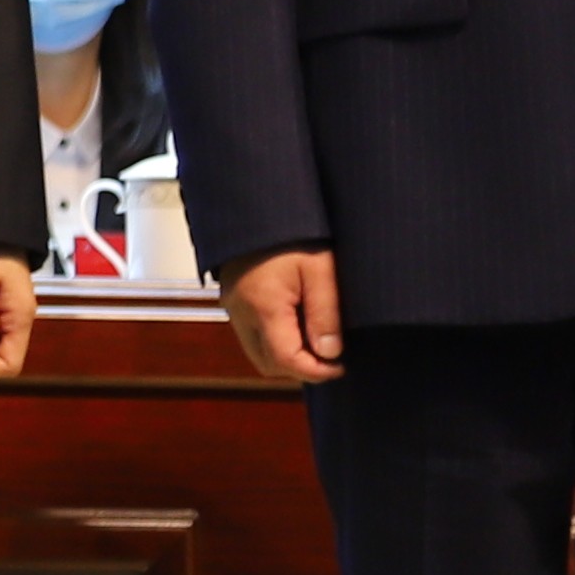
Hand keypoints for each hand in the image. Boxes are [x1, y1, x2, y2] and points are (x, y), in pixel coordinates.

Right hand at [226, 244, 341, 385]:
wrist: (257, 202)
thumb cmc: (293, 232)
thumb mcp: (320, 269)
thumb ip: (325, 313)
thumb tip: (330, 353)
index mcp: (264, 307)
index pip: (286, 360)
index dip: (317, 372)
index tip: (341, 366)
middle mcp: (242, 312)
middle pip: (267, 363)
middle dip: (300, 368)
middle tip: (330, 356)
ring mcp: (233, 306)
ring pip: (257, 351)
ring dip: (286, 354)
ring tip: (315, 338)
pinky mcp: (233, 297)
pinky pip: (251, 333)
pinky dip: (274, 338)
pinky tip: (297, 321)